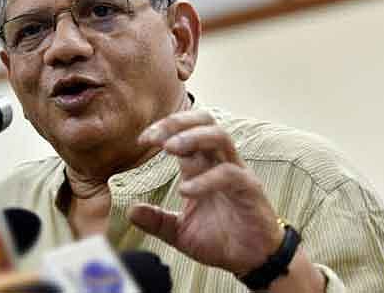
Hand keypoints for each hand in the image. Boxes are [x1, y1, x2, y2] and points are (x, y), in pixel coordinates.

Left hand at [129, 110, 283, 275]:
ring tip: (169, 149)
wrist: (251, 262)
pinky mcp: (250, 190)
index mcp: (201, 166)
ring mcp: (237, 173)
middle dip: (177, 122)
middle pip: (204, 121)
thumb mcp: (179, 232)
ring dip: (192, 137)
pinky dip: (206, 179)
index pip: (185, 131)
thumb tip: (131, 211)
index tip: (142, 140)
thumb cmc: (219, 240)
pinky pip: (230, 174)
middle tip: (154, 138)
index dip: (163, 129)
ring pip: (220, 137)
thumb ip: (157, 221)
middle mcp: (219, 162)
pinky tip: (186, 191)